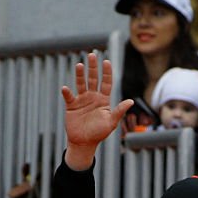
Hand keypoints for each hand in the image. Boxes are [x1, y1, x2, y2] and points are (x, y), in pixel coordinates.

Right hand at [62, 54, 133, 169]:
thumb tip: (131, 101)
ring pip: (81, 83)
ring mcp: (82, 100)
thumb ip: (119, 111)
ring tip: (79, 64)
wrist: (84, 142)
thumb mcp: (111, 122)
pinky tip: (66, 88)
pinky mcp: (72, 105)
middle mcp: (93, 97)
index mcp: (104, 100)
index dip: (107, 72)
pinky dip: (67, 92)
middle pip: (93, 79)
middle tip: (92, 54)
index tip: (106, 61)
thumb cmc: (99, 133)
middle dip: (93, 67)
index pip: (106, 83)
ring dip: (80, 74)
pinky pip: (69, 96)